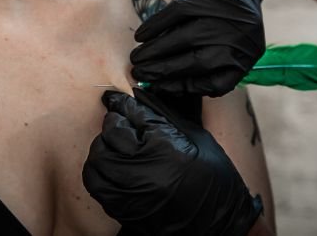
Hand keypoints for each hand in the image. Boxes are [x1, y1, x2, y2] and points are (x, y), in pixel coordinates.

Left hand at [82, 88, 262, 235]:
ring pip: (98, 160)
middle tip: (117, 120)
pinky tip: (109, 165)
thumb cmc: (215, 176)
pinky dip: (97, 170)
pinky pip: (97, 185)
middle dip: (112, 123)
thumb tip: (139, 96)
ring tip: (112, 143)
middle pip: (110, 136)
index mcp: (166, 147)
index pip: (132, 115)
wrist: (219, 220)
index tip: (115, 98)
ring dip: (101, 147)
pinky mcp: (125, 209)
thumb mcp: (196, 136)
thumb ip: (164, 116)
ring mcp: (133, 192)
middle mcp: (146, 169)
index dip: (122, 103)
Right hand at [131, 0, 265, 96]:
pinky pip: (174, 15)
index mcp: (246, 56)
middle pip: (197, 63)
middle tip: (139, 74)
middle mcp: (237, 38)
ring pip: (182, 39)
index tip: (160, 87)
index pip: (217, 83)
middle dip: (163, 71)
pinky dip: (155, 26)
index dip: (185, 87)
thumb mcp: (233, 47)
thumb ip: (210, 68)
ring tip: (136, 59)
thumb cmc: (228, 21)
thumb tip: (168, 85)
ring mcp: (221, 16)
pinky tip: (141, 36)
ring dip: (154, 51)